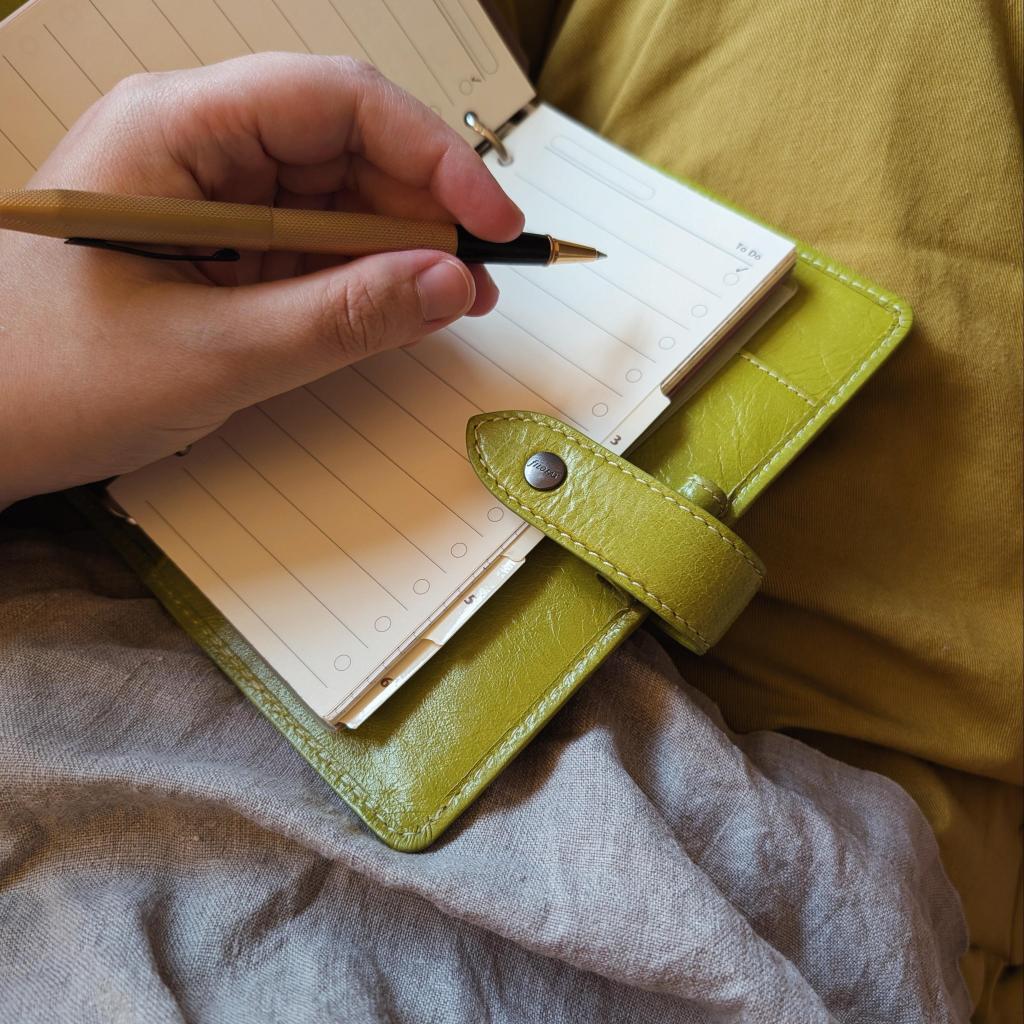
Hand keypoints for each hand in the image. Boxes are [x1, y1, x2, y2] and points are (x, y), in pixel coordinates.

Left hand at [0, 53, 522, 507]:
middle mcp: (196, 143)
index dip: (432, 154)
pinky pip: (314, 240)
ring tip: (456, 297)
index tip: (492, 221)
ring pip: (339, 193)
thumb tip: (451, 285)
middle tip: (482, 276)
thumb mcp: (211, 354)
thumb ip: (340, 318)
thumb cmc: (51, 382)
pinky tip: (404, 304)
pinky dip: (365, 274)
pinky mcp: (222, 242)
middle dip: (425, 206)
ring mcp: (211, 193)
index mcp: (173, 131)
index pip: (333, 102)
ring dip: (403, 243)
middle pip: (346, 143)